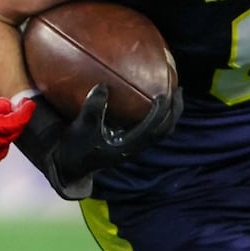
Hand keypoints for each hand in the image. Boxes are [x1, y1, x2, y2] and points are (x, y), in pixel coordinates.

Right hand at [16, 85, 182, 199]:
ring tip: (173, 94)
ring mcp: (134, 146)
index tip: (163, 94)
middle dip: (174, 111)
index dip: (160, 112)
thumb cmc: (76, 146)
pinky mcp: (130, 143)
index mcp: (126, 146)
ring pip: (161, 131)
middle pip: (164, 130)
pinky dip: (159, 116)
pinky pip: (152, 129)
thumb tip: (104, 86)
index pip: (151, 129)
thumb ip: (93, 108)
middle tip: (178, 89)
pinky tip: (155, 102)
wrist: (71, 164)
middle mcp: (134, 148)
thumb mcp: (81, 127)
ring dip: (170, 114)